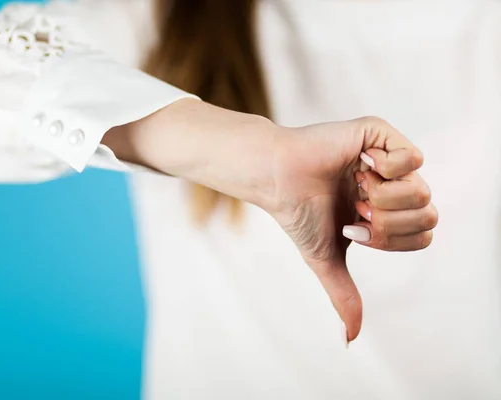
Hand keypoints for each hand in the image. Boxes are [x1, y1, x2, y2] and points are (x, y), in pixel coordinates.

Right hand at [105, 100, 436, 344]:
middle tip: (356, 209)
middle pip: (428, 214)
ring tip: (355, 187)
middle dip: (388, 223)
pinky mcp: (379, 134)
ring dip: (384, 199)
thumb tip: (350, 338)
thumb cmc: (298, 214)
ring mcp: (388, 158)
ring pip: (422, 189)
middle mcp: (392, 184)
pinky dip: (387, 171)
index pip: (422, 234)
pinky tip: (359, 167)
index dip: (391, 240)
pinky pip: (413, 158)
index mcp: (385, 210)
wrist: (276, 180)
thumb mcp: (326, 258)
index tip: (354, 229)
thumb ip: (343, 293)